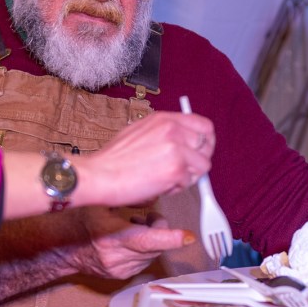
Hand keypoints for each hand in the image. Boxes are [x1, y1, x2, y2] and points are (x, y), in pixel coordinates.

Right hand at [71, 207, 191, 278]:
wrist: (59, 249)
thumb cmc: (77, 222)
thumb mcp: (101, 203)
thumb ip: (129, 200)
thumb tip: (154, 192)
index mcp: (111, 236)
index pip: (146, 239)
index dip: (170, 238)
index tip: (188, 236)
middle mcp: (116, 257)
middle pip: (155, 245)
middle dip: (158, 229)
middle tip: (145, 218)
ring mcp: (119, 269)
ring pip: (153, 254)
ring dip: (151, 240)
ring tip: (133, 227)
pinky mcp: (121, 276)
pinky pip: (145, 261)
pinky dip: (143, 249)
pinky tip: (130, 240)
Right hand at [74, 111, 214, 207]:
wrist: (100, 175)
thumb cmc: (114, 159)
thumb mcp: (140, 132)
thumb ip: (165, 133)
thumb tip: (185, 141)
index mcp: (165, 119)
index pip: (203, 125)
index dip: (206, 140)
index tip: (200, 151)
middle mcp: (173, 130)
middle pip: (207, 146)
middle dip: (198, 160)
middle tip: (183, 170)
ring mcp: (176, 149)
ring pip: (202, 166)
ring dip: (188, 176)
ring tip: (165, 178)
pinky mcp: (176, 169)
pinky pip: (189, 182)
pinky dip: (176, 188)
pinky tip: (158, 185)